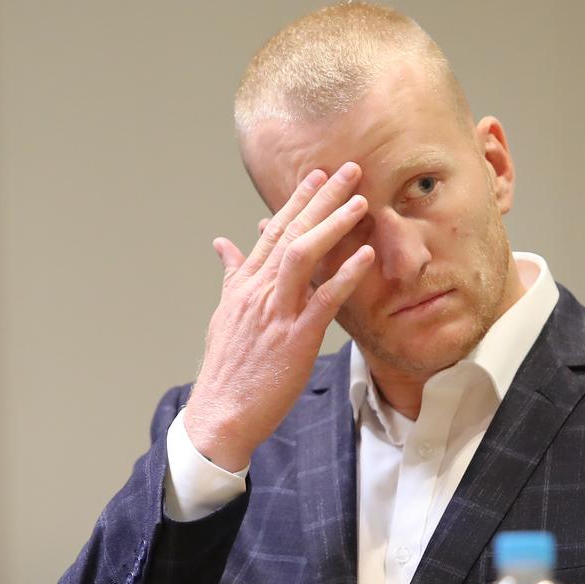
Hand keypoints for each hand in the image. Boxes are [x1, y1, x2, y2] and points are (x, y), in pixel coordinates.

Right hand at [183, 162, 373, 470]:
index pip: (273, 232)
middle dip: (321, 198)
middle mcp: (259, 291)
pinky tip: (364, 255)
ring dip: (333, 225)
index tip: (317, 176)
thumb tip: (224, 244)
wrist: (220, 413)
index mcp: (244, 285)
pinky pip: (323, 300)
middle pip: (291, 232)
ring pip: (304, 256)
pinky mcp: (295, 338)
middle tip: (348, 169)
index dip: (297, 201)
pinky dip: (344, 275)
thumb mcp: (224, 315)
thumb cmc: (228, 369)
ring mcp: (277, 313)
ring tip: (360, 201)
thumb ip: (231, 276)